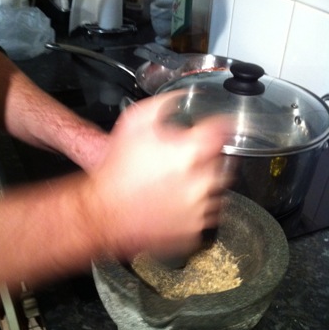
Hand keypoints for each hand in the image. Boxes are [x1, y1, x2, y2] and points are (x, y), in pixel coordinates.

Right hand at [89, 92, 231, 260]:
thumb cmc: (117, 172)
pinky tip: (173, 204)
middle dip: (206, 161)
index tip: (221, 128)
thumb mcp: (134, 123)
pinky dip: (195, 210)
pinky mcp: (194, 231)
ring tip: (175, 186)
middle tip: (182, 164)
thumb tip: (182, 98)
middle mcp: (200, 182)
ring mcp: (199, 210)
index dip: (222, 127)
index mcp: (190, 153)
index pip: (224, 131)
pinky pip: (206, 217)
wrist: (104, 213)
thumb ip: (164, 104)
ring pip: (217, 192)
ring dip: (202, 186)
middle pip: (222, 164)